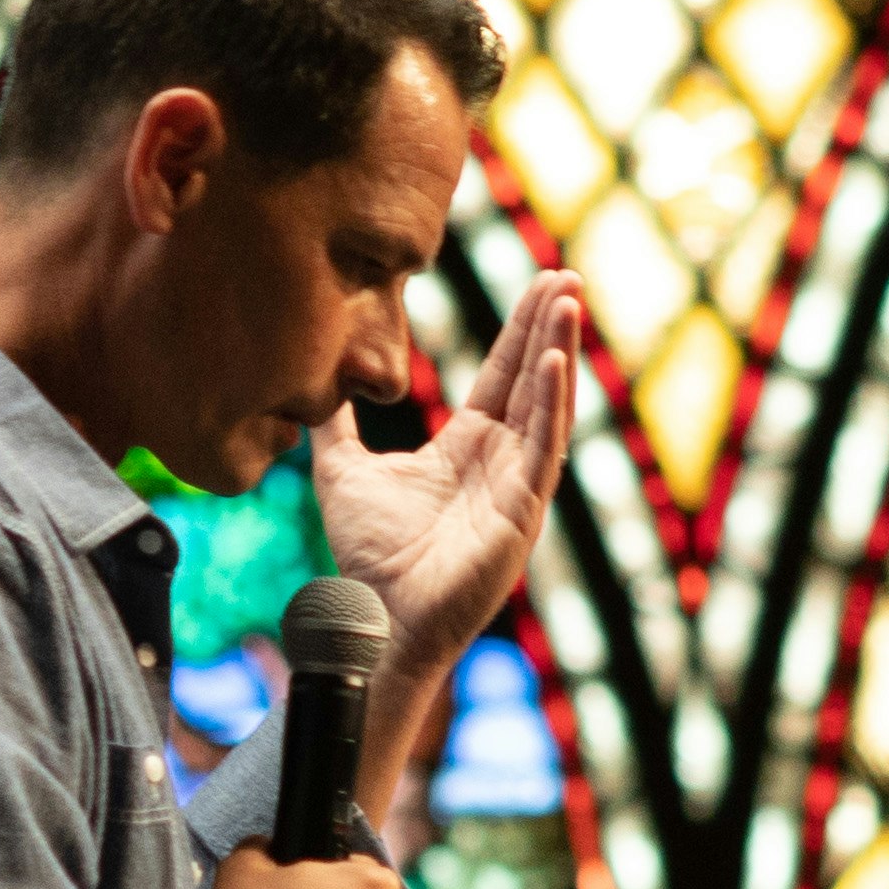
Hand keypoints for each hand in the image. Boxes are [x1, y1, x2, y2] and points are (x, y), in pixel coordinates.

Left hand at [310, 273, 581, 673]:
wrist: (375, 614)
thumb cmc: (367, 556)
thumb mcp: (342, 470)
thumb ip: (336, 425)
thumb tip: (320, 380)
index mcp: (469, 446)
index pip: (503, 374)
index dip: (522, 328)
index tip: (541, 281)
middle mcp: (501, 459)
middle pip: (533, 377)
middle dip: (550, 324)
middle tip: (566, 273)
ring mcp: (517, 485)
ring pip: (547, 404)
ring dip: (559, 350)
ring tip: (569, 300)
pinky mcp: (522, 511)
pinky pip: (544, 448)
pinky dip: (552, 403)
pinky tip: (556, 361)